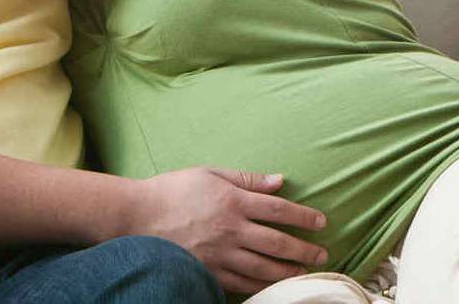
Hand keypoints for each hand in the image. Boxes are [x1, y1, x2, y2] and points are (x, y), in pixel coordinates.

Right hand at [131, 168, 327, 293]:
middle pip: (278, 242)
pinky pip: (242, 283)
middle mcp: (230, 229)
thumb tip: (279, 181)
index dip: (303, 216)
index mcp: (232, 201)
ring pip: (264, 267)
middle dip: (304, 250)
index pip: (278, 209)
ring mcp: (220, 253)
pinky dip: (262, 285)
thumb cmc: (172, 190)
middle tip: (322, 254)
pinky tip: (273, 286)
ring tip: (304, 273)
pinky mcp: (208, 271)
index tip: (321, 222)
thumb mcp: (209, 173)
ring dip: (289, 272)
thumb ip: (246, 178)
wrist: (136, 215)